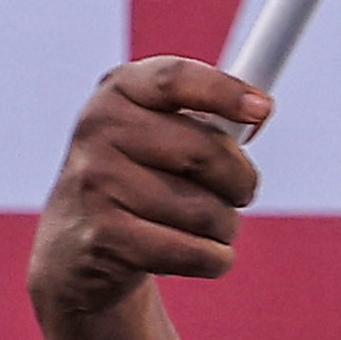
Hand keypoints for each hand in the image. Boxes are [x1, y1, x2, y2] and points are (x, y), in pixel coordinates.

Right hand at [27, 59, 270, 322]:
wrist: (77, 246)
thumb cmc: (139, 178)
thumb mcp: (161, 131)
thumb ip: (209, 115)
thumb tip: (258, 111)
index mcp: (118, 91)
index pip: (174, 80)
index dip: (224, 91)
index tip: (263, 108)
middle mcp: (98, 130)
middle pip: (204, 151)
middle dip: (240, 180)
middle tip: (242, 192)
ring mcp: (95, 183)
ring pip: (205, 210)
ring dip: (225, 226)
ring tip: (209, 226)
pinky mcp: (103, 237)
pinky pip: (191, 251)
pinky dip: (214, 259)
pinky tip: (203, 255)